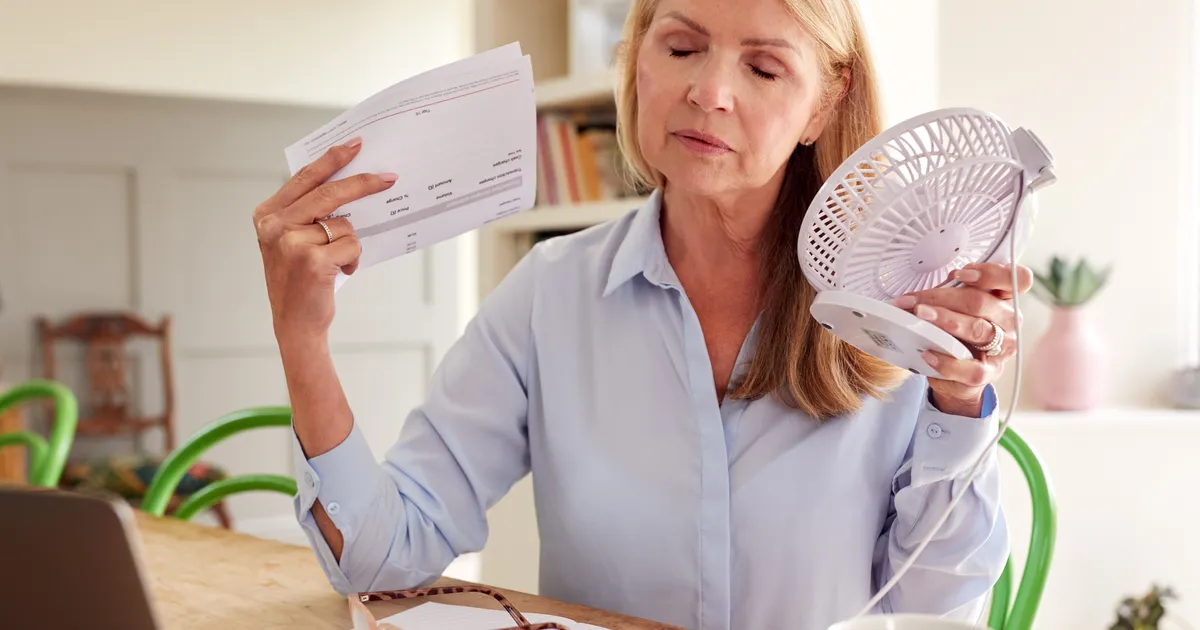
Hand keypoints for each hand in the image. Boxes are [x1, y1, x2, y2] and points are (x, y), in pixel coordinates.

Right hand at [253, 137, 396, 340]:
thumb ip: (308, 213)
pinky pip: (351, 245)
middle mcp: (274, 226)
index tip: (355, 144)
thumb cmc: (300, 280)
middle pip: (329, 192)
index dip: (332, 159)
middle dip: (363, 183)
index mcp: (267, 214)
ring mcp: (291, 242)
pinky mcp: (311, 260)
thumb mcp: (293, 240)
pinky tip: (339, 273)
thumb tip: (350, 182)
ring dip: (350, 243)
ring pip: (344, 224)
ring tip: (336, 262)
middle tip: (389, 177)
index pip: (305, 178)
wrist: (295, 324)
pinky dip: (353, 260)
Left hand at [893, 262, 1033, 415]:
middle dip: (942, 297)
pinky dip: (947, 362)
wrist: (958, 373)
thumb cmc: (958, 332)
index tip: (960, 274)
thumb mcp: (957, 307)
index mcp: (1005, 299)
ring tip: (919, 316)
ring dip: (944, 320)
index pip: (1017, 278)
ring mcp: (1003, 348)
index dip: (991, 273)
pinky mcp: (990, 372)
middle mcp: (1009, 321)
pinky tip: (927, 354)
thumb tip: (922, 292)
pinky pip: (971, 369)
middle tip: (915, 300)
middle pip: (981, 302)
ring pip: (976, 329)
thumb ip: (950, 293)